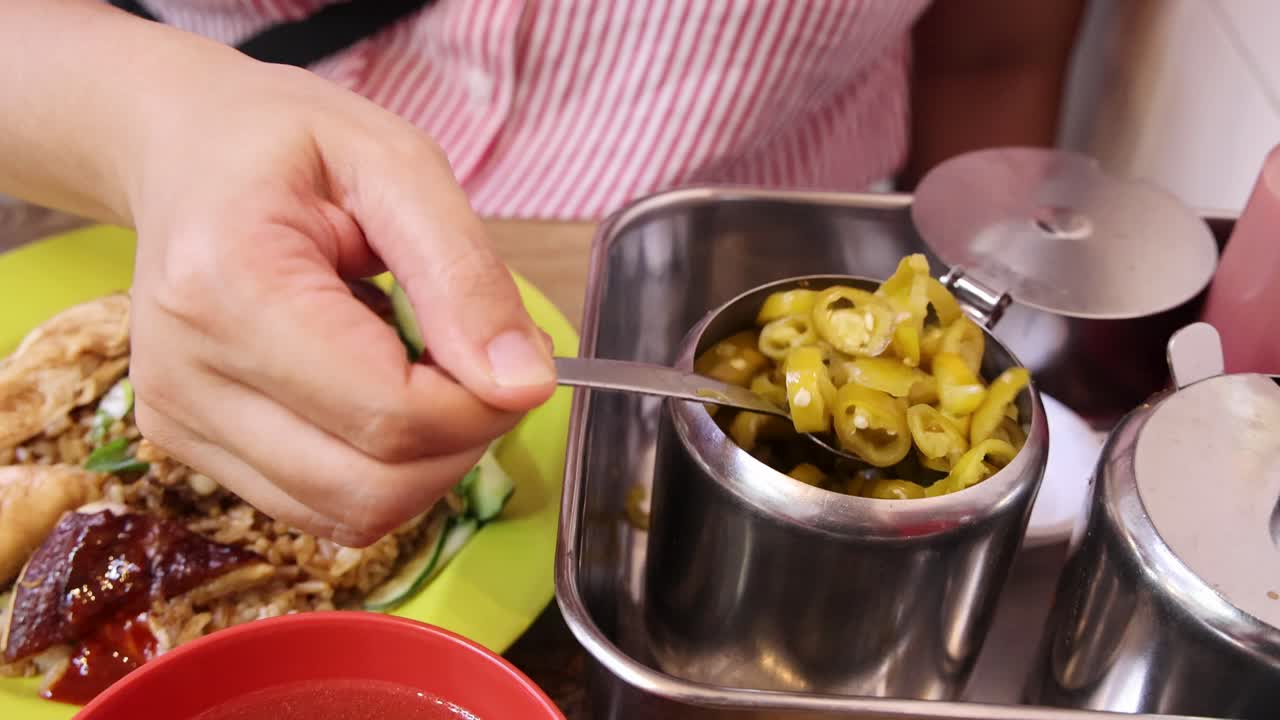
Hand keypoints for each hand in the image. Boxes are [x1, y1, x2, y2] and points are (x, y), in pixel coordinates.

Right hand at [122, 58, 555, 545]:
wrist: (187, 153)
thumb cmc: (291, 146)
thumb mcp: (399, 166)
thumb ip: (465, 276)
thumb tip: (524, 385)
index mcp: (229, 285)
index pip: (392, 414)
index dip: (483, 405)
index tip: (517, 356)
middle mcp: (185, 374)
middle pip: (373, 487)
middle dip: (461, 442)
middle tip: (479, 367)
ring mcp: (177, 422)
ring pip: (351, 515)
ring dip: (424, 465)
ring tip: (421, 373)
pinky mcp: (185, 450)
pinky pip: (320, 508)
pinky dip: (379, 473)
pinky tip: (375, 398)